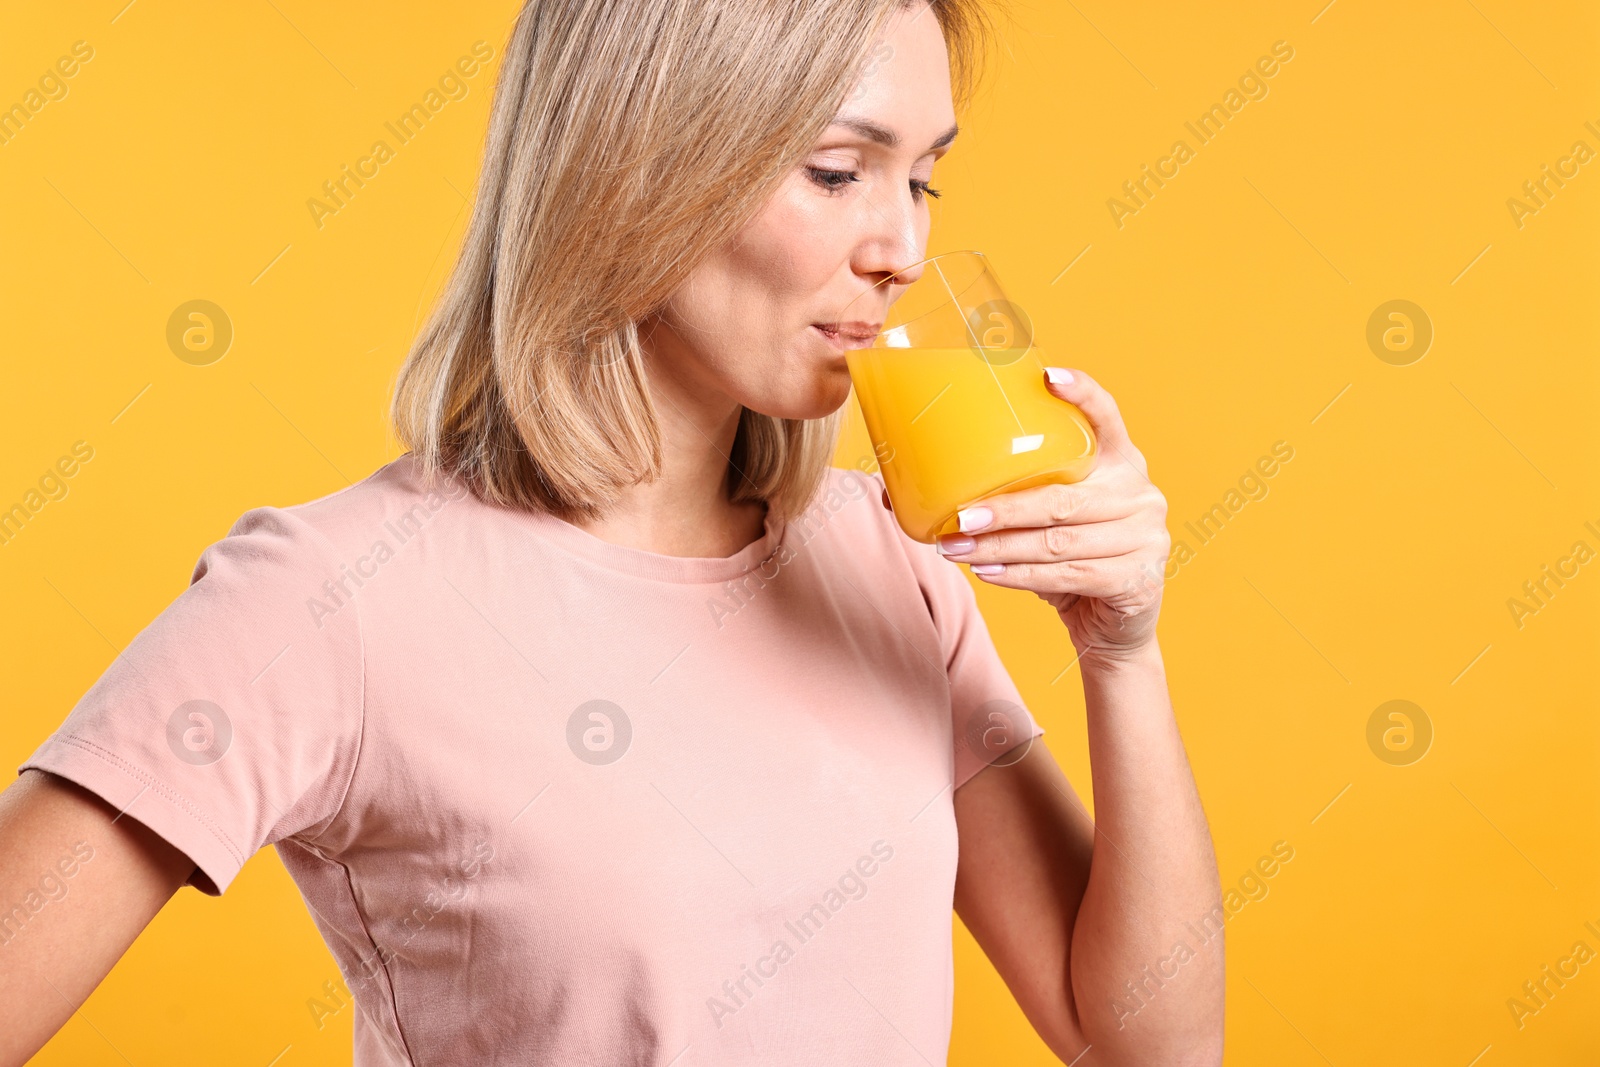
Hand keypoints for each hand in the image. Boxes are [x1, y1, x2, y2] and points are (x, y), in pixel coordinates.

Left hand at [912, 367, 1169, 665]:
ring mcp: (1145, 537)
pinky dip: (1020, 575)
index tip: (1048, 376)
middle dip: (1006, 509)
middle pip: (1064, 498)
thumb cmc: (1067, 558)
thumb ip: (1002, 498)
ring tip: (957, 549)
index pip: (1108, 417)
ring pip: (1059, 541)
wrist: (1113, 624)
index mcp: (1121, 461)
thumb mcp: (1044, 520)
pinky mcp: (1136, 578)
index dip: (1083, 395)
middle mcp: (1140, 493)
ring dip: (1001, 547)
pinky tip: (986, 571)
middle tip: (959, 517)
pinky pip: (1067, 574)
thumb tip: (896, 495)